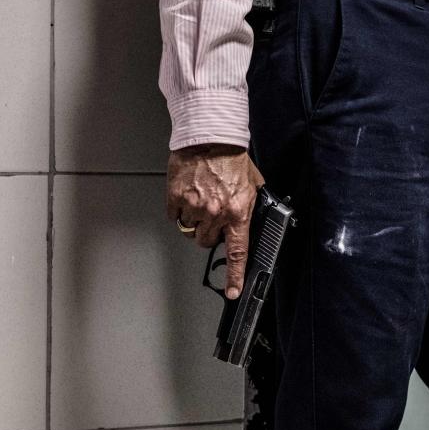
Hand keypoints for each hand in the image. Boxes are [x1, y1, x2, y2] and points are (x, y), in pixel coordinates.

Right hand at [166, 143, 264, 299]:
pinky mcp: (176, 198)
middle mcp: (215, 213)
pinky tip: (188, 194)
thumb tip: (250, 223)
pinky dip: (179, 208)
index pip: (237, 252)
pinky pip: (174, 215)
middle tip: (212, 215)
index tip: (233, 291)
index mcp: (237, 212)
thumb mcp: (253, 185)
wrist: (209, 137)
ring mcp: (194, 207)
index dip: (235, 275)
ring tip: (200, 200)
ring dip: (194, 220)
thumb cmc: (231, 158)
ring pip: (190, 230)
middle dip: (210, 232)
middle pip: (207, 242)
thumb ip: (250, 207)